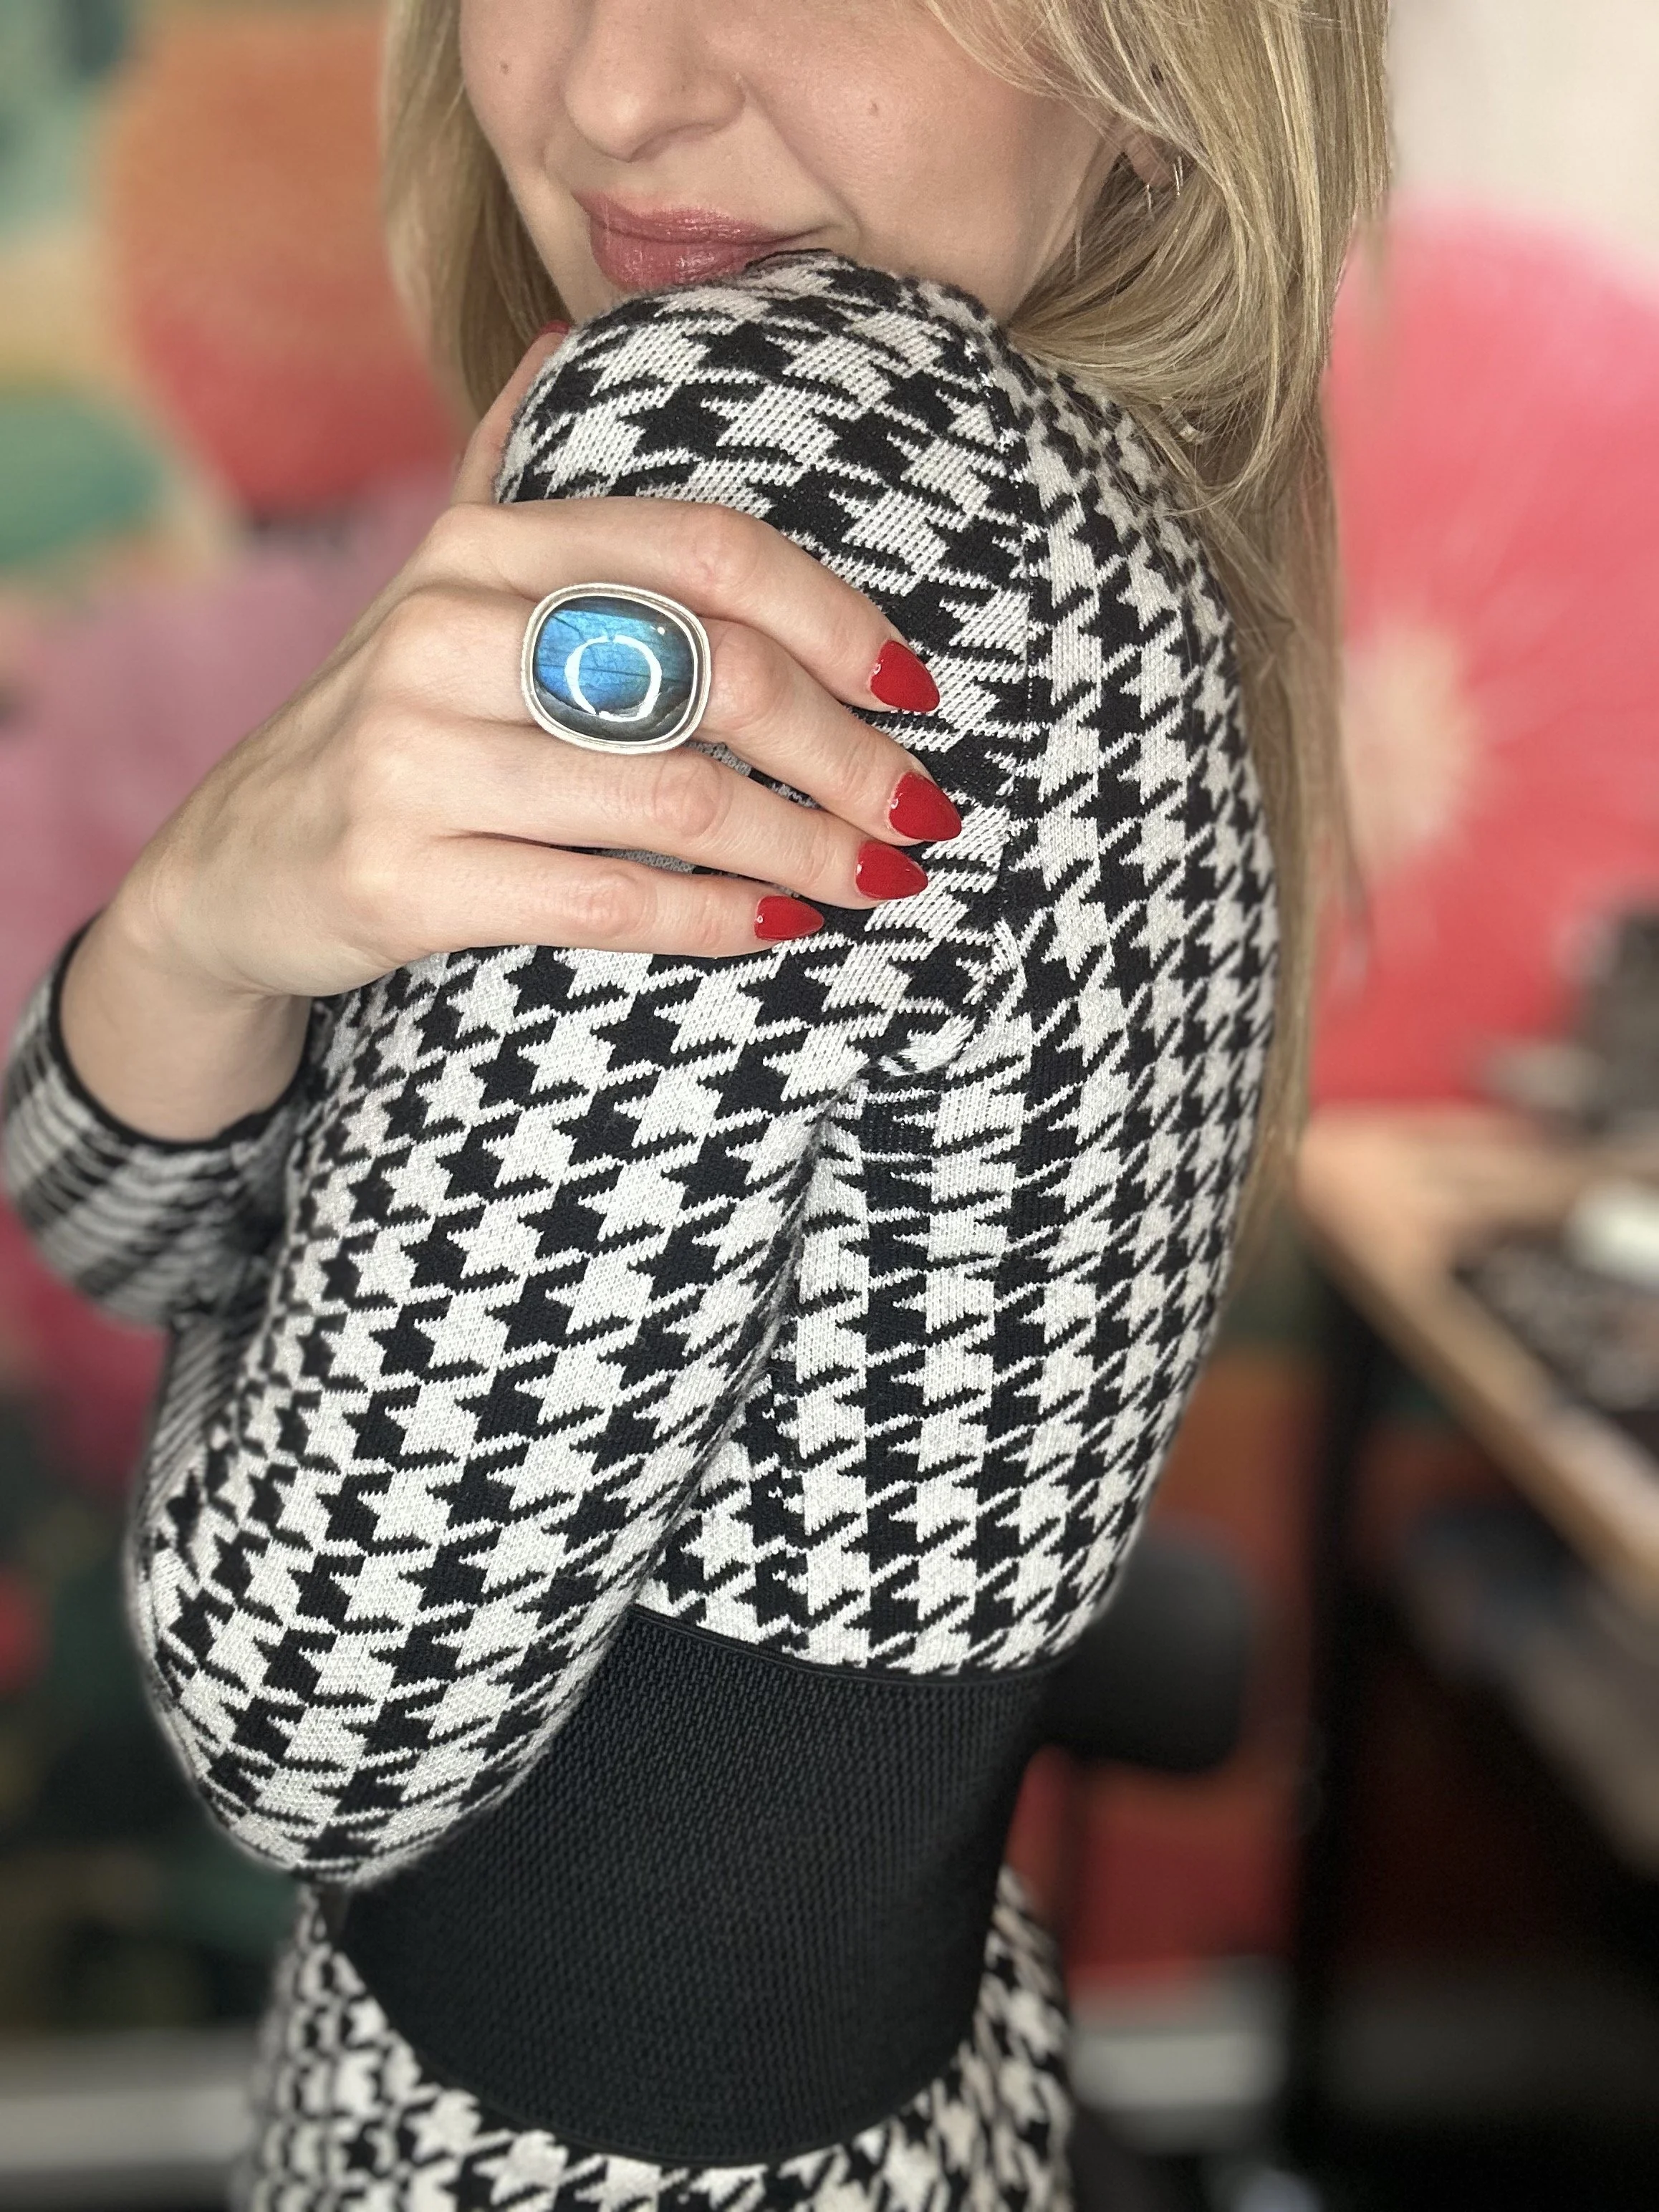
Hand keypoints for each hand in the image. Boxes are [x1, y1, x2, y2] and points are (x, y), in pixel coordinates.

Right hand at [60, 334, 959, 1137]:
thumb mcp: (433, 589)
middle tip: (925, 815)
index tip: (917, 689)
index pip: (705, 552)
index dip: (836, 617)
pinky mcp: (401, 880)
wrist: (232, 869)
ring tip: (880, 881)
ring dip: (806, 851)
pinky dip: (715, 920)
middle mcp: (443, 635)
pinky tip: (781, 927)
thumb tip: (561, 336)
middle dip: (848, 756)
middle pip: (713, 676)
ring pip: (675, 800)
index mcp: (480, 550)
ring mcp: (414, 760)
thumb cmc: (388, 725)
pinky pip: (605, 901)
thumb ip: (503, 471)